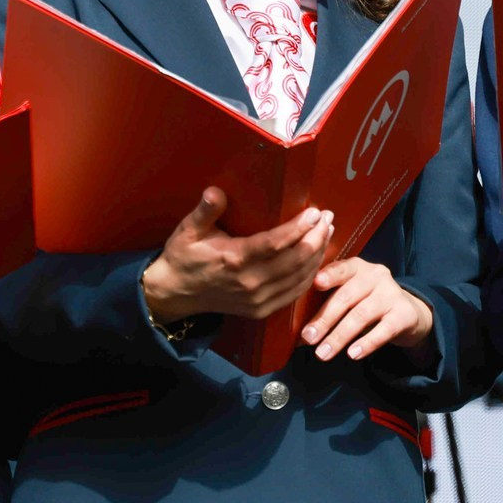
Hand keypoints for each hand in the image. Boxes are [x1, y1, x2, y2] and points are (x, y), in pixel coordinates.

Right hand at [141, 189, 332, 322]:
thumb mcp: (188, 231)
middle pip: (295, 260)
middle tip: (327, 217)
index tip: (315, 212)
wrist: (175, 294)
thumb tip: (215, 192)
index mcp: (234, 259)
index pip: (275, 243)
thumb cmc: (183, 257)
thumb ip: (204, 211)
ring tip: (327, 232)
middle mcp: (250, 282)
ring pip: (299, 277)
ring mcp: (257, 299)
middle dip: (316, 237)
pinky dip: (310, 275)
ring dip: (317, 254)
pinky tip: (317, 259)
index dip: (299, 228)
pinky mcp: (260, 310)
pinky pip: (293, 294)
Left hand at [300, 256, 434, 361]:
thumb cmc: (369, 303)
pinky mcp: (404, 315)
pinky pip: (384, 330)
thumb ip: (329, 304)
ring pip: (361, 315)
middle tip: (308, 338)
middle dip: (325, 319)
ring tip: (323, 353)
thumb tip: (301, 333)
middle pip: (347, 297)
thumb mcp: (352, 295)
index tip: (315, 283)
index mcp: (358, 268)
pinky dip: (366, 343)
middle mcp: (376, 276)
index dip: (329, 275)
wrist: (409, 313)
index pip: (342, 269)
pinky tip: (353, 354)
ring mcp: (392, 294)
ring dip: (339, 336)